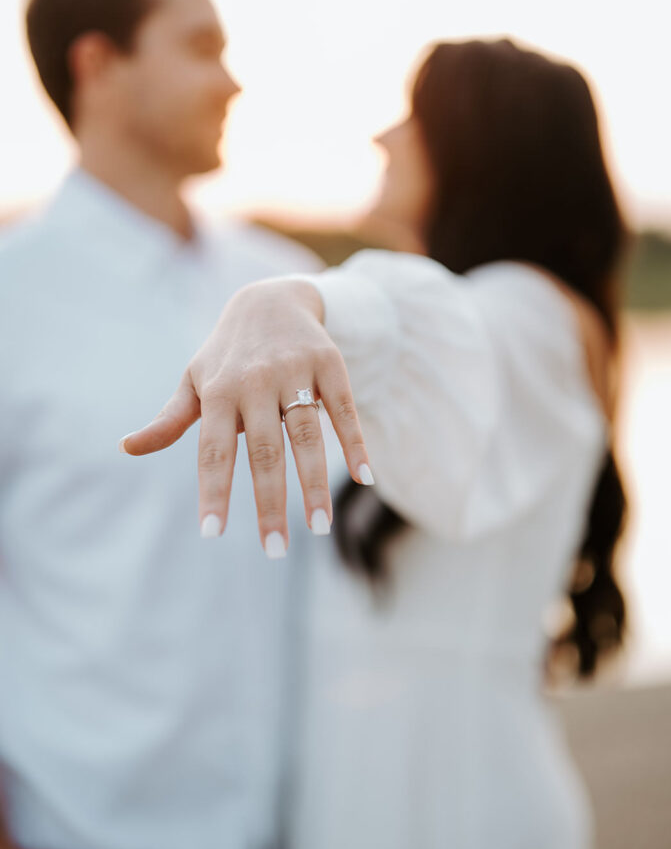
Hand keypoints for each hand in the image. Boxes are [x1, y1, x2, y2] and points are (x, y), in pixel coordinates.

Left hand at [120, 278, 372, 554]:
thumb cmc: (227, 354)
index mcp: (219, 391)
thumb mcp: (195, 380)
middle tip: (274, 550)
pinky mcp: (329, 363)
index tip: (212, 534)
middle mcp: (256, 381)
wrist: (271, 297)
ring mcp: (295, 371)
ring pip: (307, 435)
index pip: (214, 451)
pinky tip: (365, 476)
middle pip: (265, 451)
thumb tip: (127, 448)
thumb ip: (169, 419)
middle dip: (269, 503)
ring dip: (314, 484)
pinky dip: (354, 442)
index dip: (214, 491)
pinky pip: (344, 409)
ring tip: (319, 527)